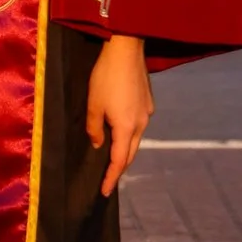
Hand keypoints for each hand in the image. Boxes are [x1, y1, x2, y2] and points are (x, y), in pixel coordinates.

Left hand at [87, 30, 153, 196]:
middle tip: (108, 179)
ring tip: (113, 156)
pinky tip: (120, 129)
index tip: (105, 192)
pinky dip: (129, 133)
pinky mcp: (148, 101)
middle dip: (119, 167)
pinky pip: (138, 124)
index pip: (118, 161)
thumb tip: (99, 144)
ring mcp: (147, 112)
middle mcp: (141, 123)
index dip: (111, 178)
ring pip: (135, 138)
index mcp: (126, 127)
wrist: (126, 49)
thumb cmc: (106, 77)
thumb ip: (94, 128)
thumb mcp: (93, 104)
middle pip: (130, 153)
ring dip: (125, 149)